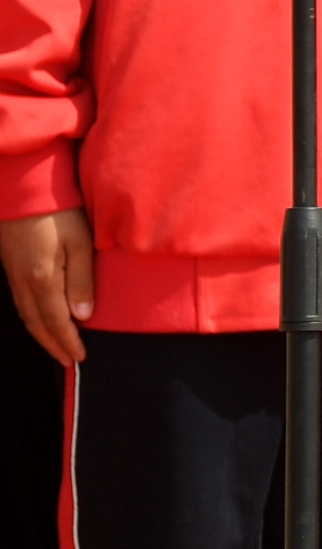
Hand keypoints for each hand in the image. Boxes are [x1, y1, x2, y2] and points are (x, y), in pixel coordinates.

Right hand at [1, 212, 91, 366]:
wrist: (22, 186)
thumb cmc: (58, 211)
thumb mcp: (79, 242)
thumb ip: (81, 280)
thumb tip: (82, 316)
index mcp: (42, 280)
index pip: (56, 322)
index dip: (67, 342)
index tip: (80, 358)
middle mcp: (23, 283)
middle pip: (37, 324)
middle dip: (54, 345)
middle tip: (69, 361)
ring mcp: (14, 275)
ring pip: (27, 315)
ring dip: (42, 334)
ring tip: (58, 347)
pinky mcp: (12, 266)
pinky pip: (22, 302)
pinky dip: (33, 318)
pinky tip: (42, 319)